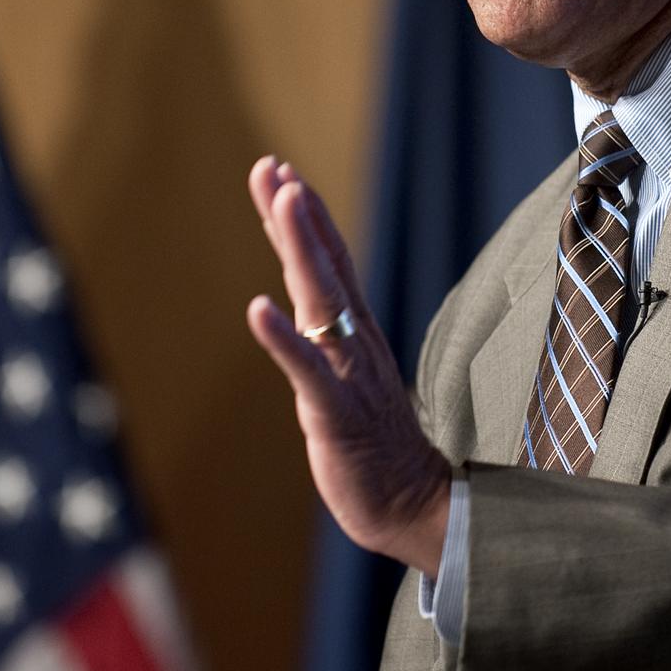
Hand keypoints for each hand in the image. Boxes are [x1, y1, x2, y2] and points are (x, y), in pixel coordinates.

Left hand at [247, 155, 450, 576]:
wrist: (412, 502)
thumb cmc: (374, 442)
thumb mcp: (343, 374)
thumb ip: (324, 334)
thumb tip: (295, 299)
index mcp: (355, 333)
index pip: (332, 260)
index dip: (306, 217)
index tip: (282, 173)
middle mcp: (354, 341)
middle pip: (326, 264)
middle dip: (298, 214)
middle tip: (275, 168)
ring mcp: (348, 372)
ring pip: (321, 299)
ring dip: (300, 248)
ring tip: (283, 201)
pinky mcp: (336, 412)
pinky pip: (308, 370)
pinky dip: (283, 337)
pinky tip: (257, 309)